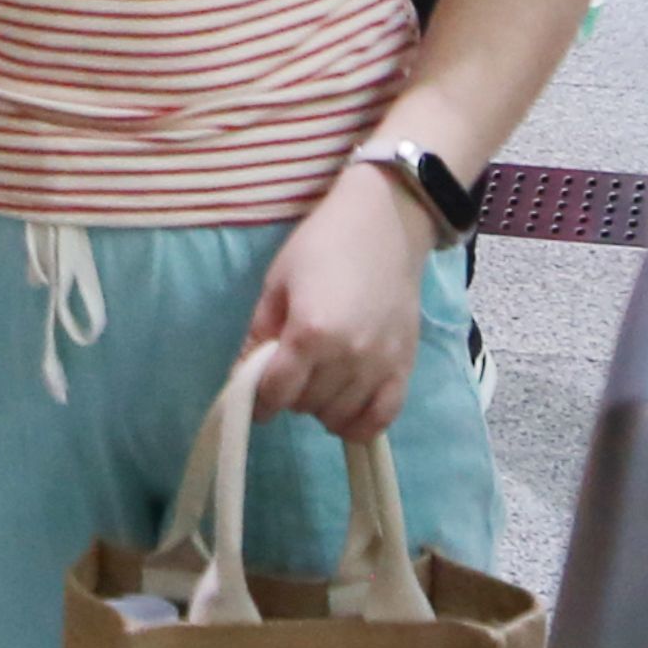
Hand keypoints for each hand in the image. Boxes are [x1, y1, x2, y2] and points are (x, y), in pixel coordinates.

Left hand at [241, 173, 427, 440]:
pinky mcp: (406, 367)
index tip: (254, 396)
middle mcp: (348, 357)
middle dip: (289, 395)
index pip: (276, 392)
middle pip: (306, 405)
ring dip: (321, 406)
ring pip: (339, 416)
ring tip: (318, 380)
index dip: (259, 399)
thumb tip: (241, 379)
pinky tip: (346, 409)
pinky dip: (359, 424)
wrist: (384, 223)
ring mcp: (381, 366)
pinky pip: (381, 418)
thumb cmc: (321, 245)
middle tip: (290, 371)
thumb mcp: (276, 284)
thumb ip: (260, 336)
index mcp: (311, 333)